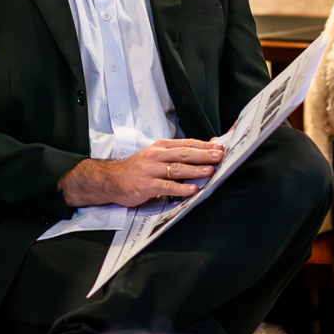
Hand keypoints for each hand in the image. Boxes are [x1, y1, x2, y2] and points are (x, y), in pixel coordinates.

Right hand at [58, 138, 223, 207]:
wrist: (113, 180)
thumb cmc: (138, 169)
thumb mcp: (156, 155)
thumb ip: (178, 153)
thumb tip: (205, 148)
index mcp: (160, 147)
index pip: (186, 144)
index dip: (203, 145)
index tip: (220, 147)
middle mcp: (156, 156)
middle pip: (183, 154)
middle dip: (203, 155)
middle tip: (219, 156)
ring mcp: (151, 170)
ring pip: (177, 169)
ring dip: (195, 170)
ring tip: (210, 171)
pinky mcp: (147, 185)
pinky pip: (166, 187)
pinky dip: (180, 188)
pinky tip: (192, 189)